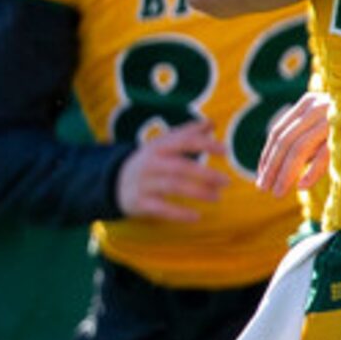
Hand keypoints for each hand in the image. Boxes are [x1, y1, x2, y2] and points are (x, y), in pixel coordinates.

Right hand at [116, 120, 230, 222]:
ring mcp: (144, 183)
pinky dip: (179, 213)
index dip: (205, 144)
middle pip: (179, 166)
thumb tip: (212, 123)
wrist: (114, 182)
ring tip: (216, 197)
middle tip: (226, 181)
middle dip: (204, 174)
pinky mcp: (140, 202)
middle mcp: (150, 163)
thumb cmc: (150, 161)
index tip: (226, 151)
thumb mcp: (163, 144)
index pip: (183, 141)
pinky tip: (196, 216)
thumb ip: (187, 133)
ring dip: (197, 192)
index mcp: (158, 146)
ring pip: (172, 186)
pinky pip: (161, 208)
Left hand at [255, 91, 334, 197]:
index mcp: (308, 103)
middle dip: (272, 167)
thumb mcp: (324, 124)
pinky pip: (325, 153)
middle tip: (265, 188)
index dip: (267, 156)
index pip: (278, 132)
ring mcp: (332, 117)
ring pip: (299, 148)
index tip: (261, 175)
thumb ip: (304, 139)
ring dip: (286, 173)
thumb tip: (276, 168)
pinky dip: (312, 170)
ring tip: (278, 192)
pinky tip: (303, 186)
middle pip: (285, 141)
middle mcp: (317, 107)